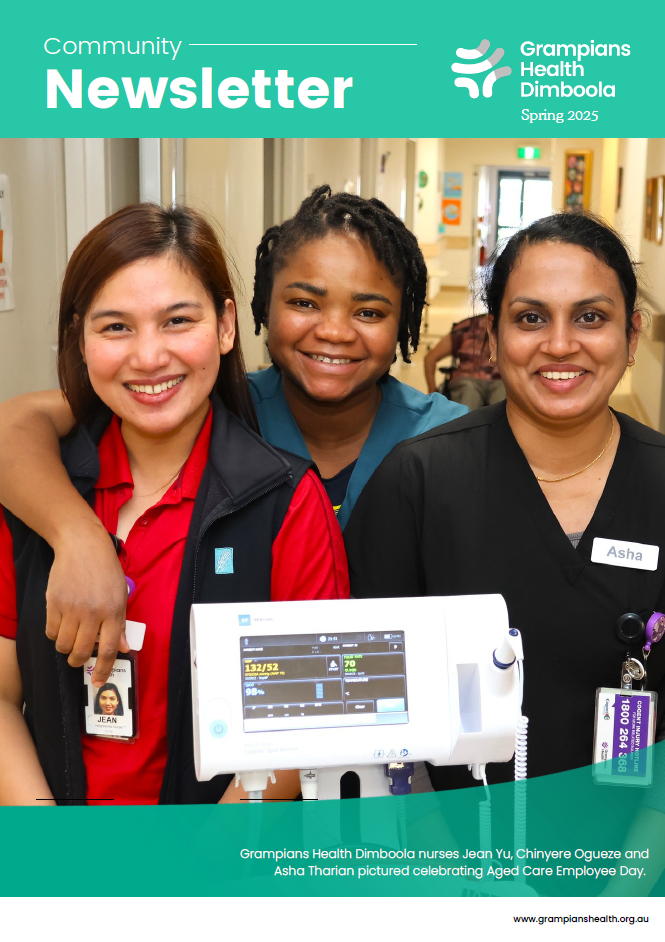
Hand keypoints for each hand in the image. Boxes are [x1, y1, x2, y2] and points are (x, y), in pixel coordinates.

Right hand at [47, 522, 129, 685]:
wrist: (82, 546)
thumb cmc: (105, 571)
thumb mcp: (121, 595)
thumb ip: (120, 624)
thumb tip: (123, 648)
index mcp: (113, 611)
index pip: (109, 649)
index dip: (103, 669)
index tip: (98, 682)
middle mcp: (92, 612)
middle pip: (83, 651)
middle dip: (80, 661)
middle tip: (79, 659)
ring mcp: (71, 608)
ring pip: (64, 645)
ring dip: (67, 649)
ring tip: (71, 640)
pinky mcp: (53, 603)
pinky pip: (51, 631)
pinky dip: (55, 634)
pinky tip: (62, 625)